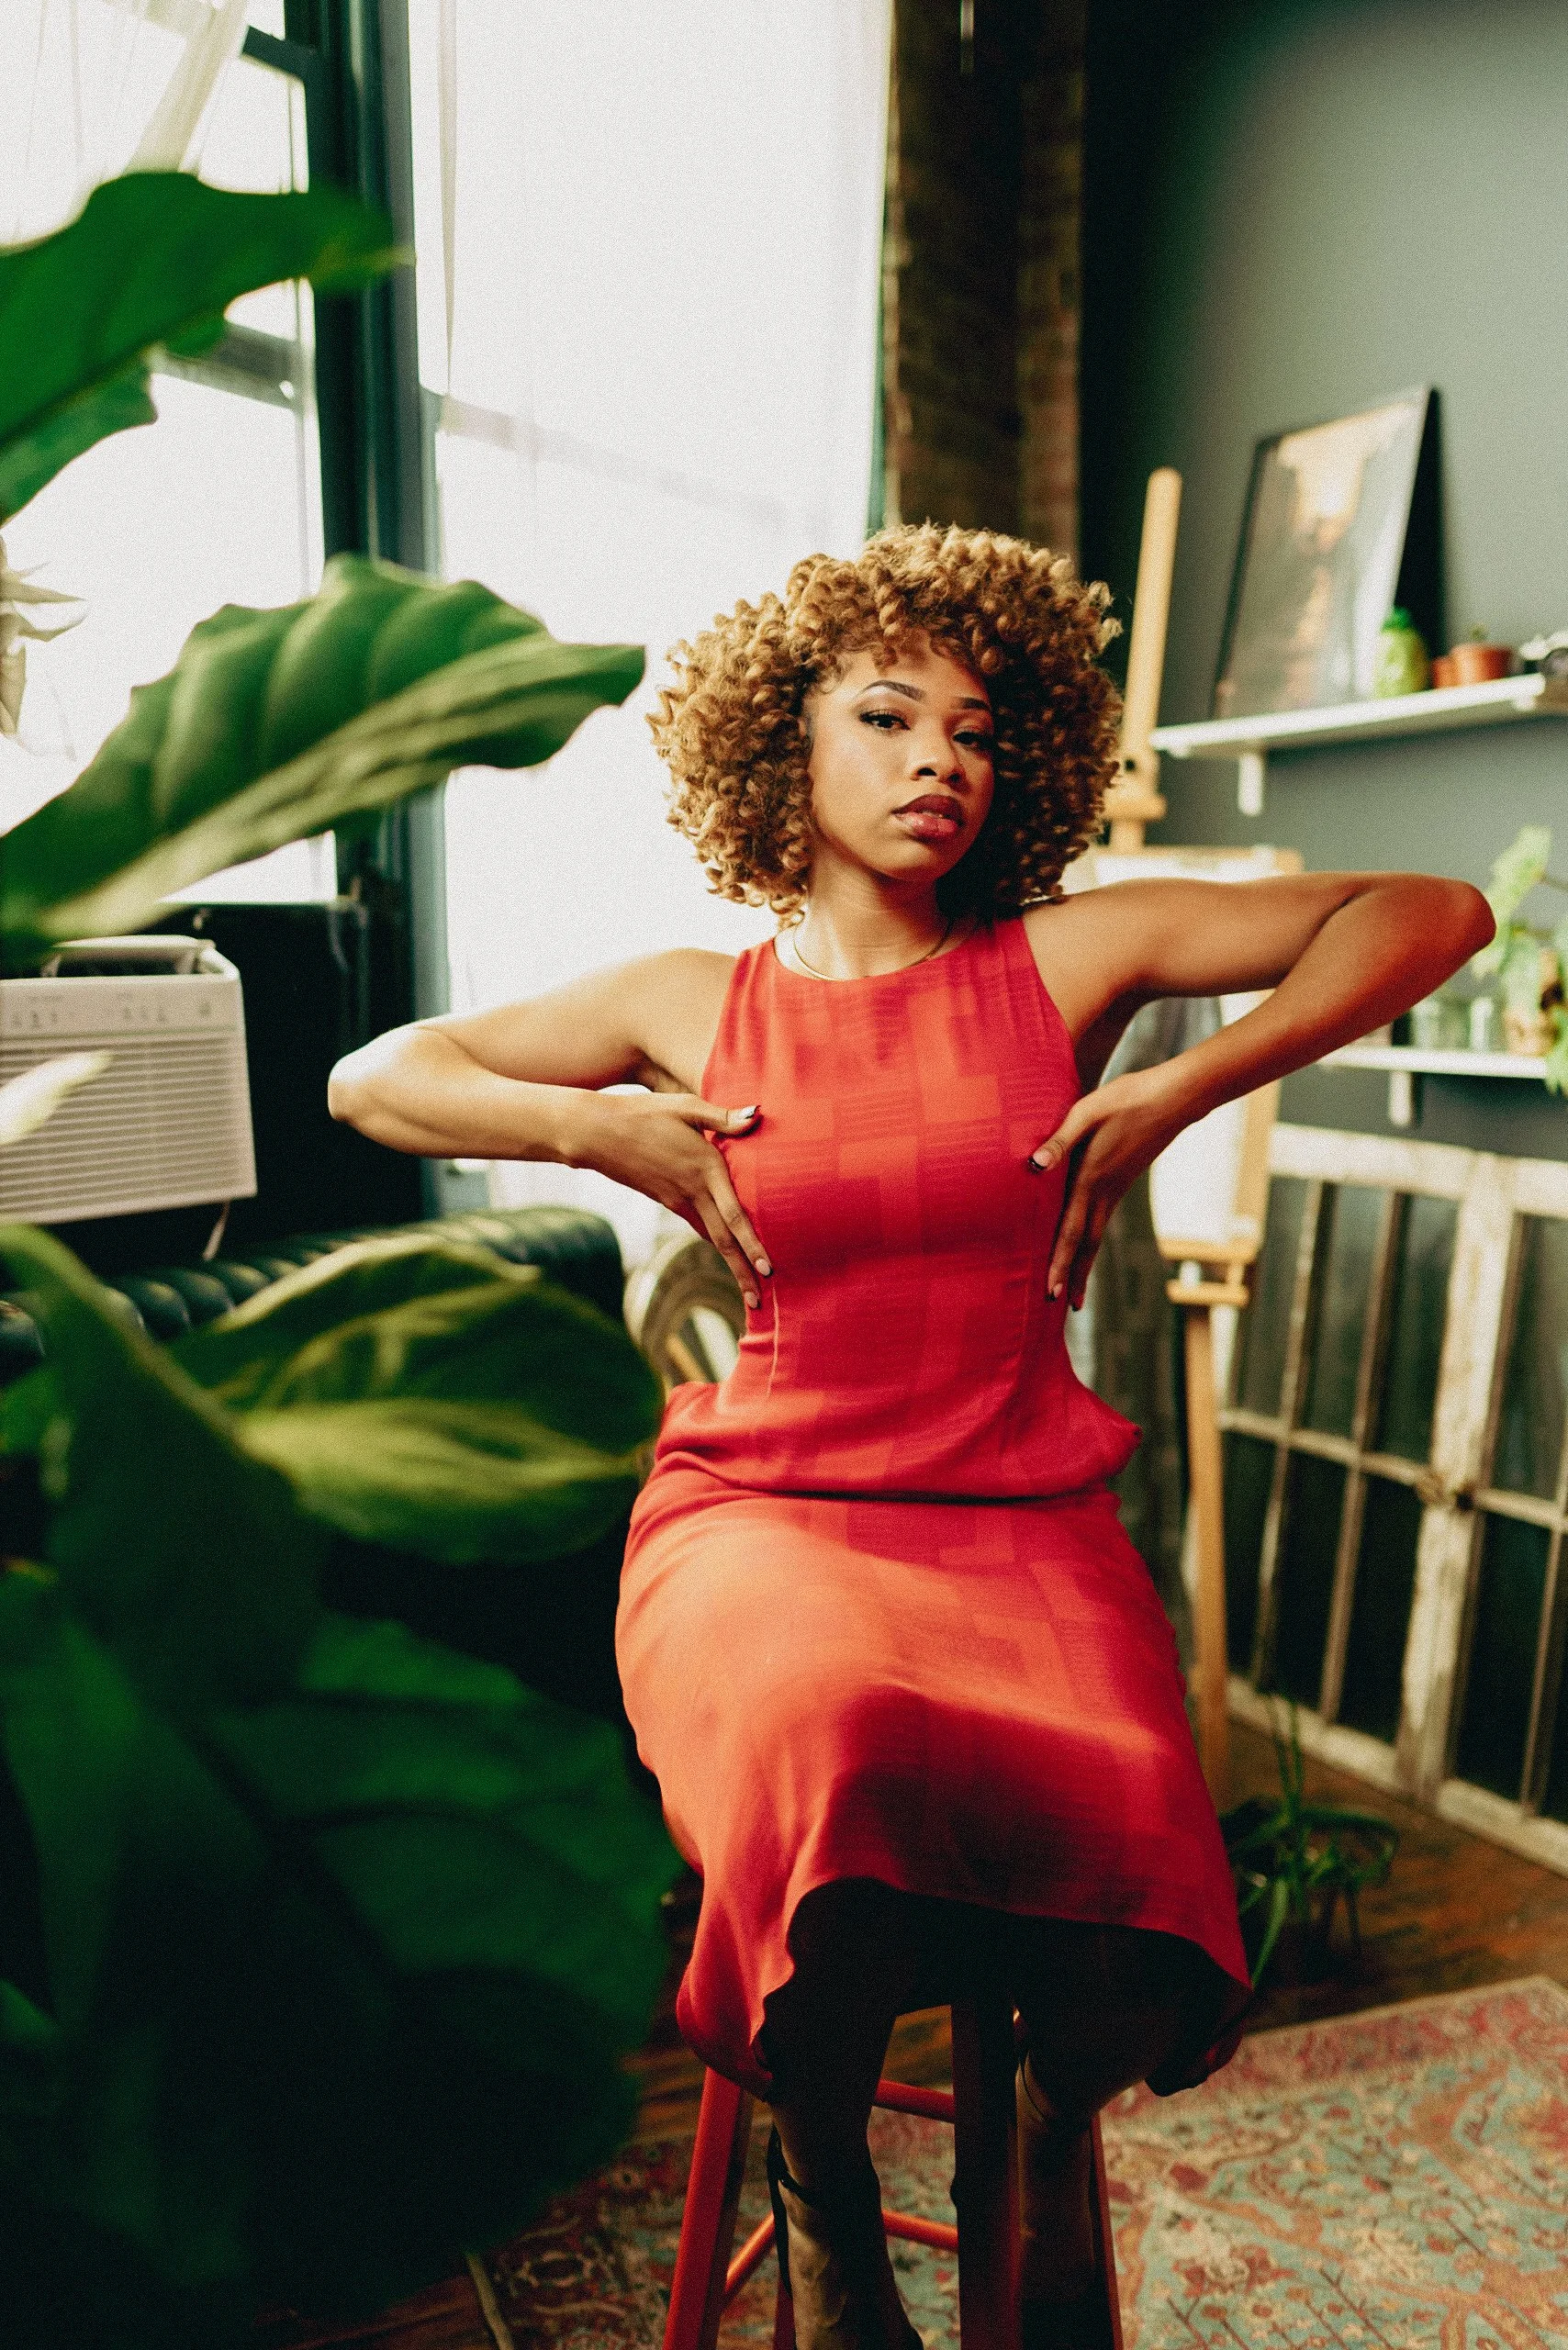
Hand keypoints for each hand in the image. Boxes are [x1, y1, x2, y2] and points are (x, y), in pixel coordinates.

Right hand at [570, 1093, 770, 1305]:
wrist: (598, 1133)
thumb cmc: (644, 1114)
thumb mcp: (687, 1107)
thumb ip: (724, 1117)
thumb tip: (758, 1116)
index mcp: (705, 1168)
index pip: (734, 1217)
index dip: (752, 1245)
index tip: (768, 1271)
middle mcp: (693, 1191)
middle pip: (723, 1240)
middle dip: (742, 1272)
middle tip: (758, 1302)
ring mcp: (677, 1199)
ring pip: (710, 1236)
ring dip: (730, 1262)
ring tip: (746, 1285)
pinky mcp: (666, 1200)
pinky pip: (697, 1224)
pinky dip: (714, 1240)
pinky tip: (725, 1246)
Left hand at [1030, 1068, 1187, 1310]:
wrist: (1174, 1097)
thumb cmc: (1125, 1098)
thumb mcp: (1086, 1112)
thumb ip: (1058, 1141)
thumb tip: (1033, 1167)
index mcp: (1091, 1177)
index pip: (1071, 1230)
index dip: (1059, 1263)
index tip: (1052, 1292)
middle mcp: (1106, 1191)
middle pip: (1087, 1244)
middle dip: (1074, 1277)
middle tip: (1065, 1308)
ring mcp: (1117, 1188)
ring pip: (1097, 1235)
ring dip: (1084, 1265)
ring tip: (1076, 1291)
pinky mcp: (1122, 1181)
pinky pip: (1103, 1219)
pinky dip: (1092, 1241)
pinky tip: (1086, 1247)